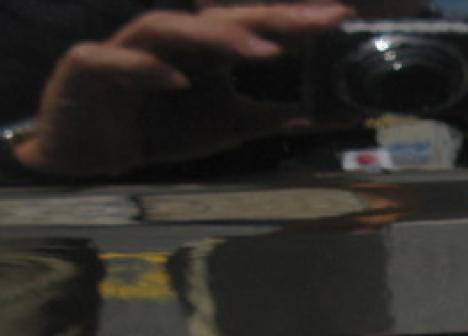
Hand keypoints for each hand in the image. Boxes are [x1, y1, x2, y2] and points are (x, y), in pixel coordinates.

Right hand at [15, 4, 352, 178]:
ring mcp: (131, 50)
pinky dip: (147, 69)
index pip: (256, 28)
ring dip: (215, 37)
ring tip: (259, 50)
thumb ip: (275, 119)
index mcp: (207, 50)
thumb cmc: (161, 127)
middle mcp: (175, 42)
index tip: (340, 17)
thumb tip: (329, 116)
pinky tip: (177, 80)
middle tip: (315, 23)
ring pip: (171, 29)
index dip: (296, 21)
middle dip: (270, 18)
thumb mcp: (230, 126)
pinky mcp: (91, 69)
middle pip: (222, 19)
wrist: (93, 150)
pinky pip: (118, 62)